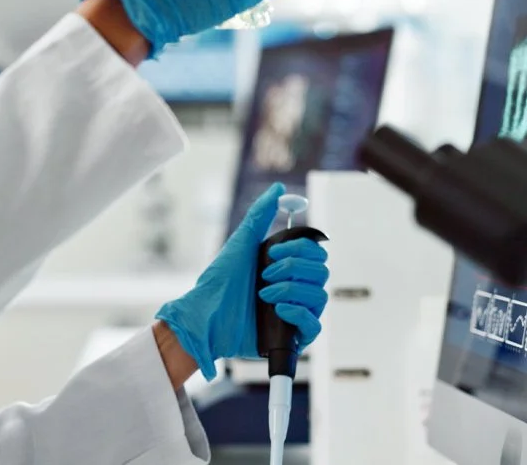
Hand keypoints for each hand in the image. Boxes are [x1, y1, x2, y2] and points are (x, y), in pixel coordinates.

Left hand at [154, 183, 328, 379]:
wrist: (205, 317)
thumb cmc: (219, 282)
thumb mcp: (241, 243)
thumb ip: (260, 215)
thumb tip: (279, 190)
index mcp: (288, 267)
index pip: (316, 252)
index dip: (300, 249)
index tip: (272, 251)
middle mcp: (295, 288)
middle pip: (321, 271)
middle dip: (294, 268)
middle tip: (265, 274)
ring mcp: (295, 312)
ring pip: (319, 295)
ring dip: (291, 290)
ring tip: (263, 294)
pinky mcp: (292, 336)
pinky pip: (315, 325)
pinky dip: (299, 313)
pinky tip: (278, 309)